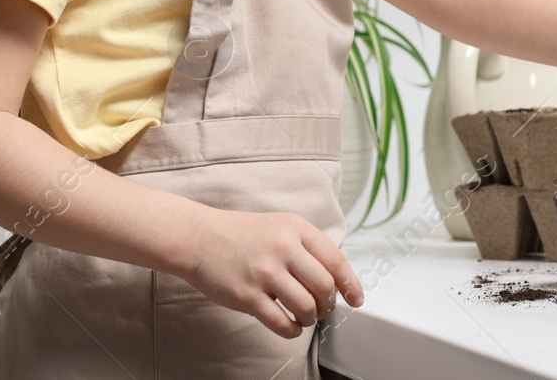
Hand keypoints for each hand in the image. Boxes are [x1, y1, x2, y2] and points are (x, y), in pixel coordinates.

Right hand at [183, 208, 364, 338]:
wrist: (199, 238)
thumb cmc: (241, 234)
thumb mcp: (280, 226)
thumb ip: (307, 246)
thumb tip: (336, 277)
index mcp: (295, 228)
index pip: (336, 260)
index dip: (351, 284)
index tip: (357, 299)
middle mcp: (283, 248)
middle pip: (325, 287)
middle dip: (329, 304)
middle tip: (324, 309)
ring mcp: (264, 273)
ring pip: (306, 308)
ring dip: (310, 318)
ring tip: (304, 317)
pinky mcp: (247, 296)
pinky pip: (281, 323)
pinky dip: (292, 330)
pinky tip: (290, 326)